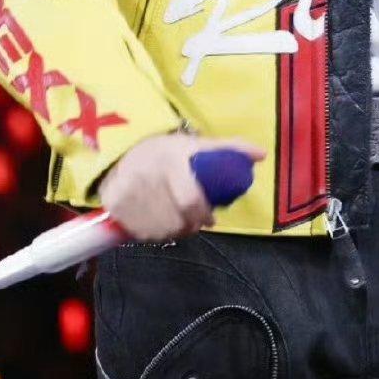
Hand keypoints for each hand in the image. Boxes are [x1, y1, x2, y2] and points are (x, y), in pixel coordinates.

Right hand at [95, 132, 265, 242]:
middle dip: (193, 225)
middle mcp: (147, 179)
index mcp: (169, 162)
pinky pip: (143, 234)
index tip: (211, 219)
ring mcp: (129, 196)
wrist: (120, 151)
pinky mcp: (116, 209)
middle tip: (196, 221)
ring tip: (179, 219)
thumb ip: (229, 148)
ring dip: (176, 231)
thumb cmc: (165, 150)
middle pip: (178, 221)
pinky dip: (156, 233)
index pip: (191, 201)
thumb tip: (262, 154)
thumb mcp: (195, 145)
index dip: (204, 215)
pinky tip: (159, 222)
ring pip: (163, 230)